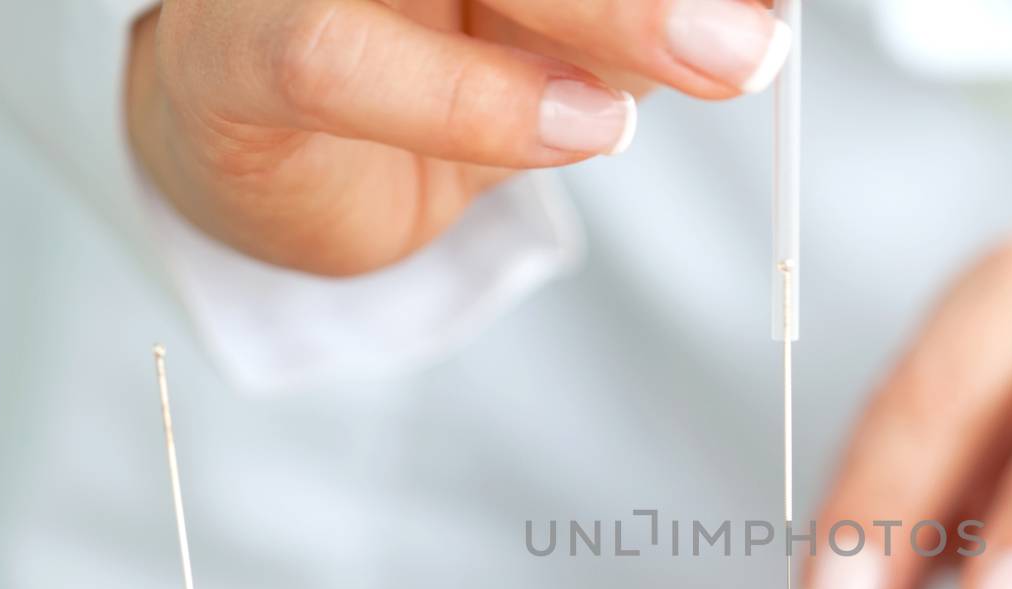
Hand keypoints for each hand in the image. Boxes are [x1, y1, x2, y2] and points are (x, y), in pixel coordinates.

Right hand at [126, 0, 789, 275]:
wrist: (268, 150)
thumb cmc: (421, 69)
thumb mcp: (559, 34)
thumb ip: (635, 18)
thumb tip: (760, 16)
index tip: (776, 3)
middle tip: (766, 31)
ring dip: (614, 13)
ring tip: (724, 62)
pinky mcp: (235, 47)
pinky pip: (342, 59)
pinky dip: (476, 101)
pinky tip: (583, 126)